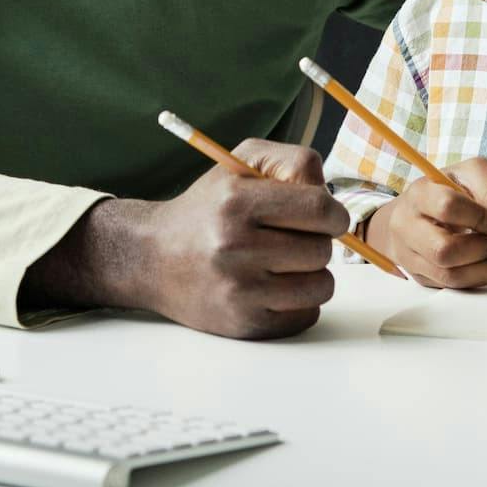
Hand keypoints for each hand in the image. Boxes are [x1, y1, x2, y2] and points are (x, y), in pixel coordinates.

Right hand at [36, 138, 349, 339]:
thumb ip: (294, 162)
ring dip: (312, 273)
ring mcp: (239, 291)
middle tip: (292, 238)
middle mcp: (235, 248)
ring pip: (321, 286)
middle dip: (317, 242)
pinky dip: (300, 302)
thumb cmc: (208, 207)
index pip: (319, 209)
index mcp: (236, 202)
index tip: (327, 217)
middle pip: (322, 250)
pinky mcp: (243, 324)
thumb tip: (331, 195)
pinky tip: (275, 286)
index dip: (334, 213)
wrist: (152, 258)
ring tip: (285, 263)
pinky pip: (307, 315)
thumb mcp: (242, 163)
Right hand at [365, 156, 486, 289]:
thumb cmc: (448, 189)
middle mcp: (407, 227)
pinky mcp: (420, 277)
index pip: (447, 208)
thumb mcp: (471, 175)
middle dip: (485, 251)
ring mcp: (409, 256)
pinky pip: (452, 286)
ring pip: (449, 275)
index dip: (480, 219)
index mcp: (419, 194)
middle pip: (443, 249)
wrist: (414, 212)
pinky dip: (481, 280)